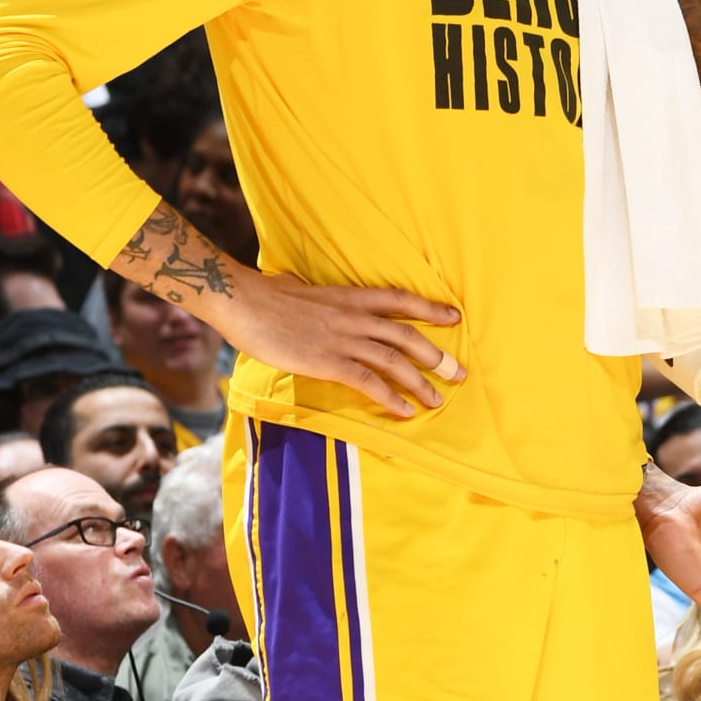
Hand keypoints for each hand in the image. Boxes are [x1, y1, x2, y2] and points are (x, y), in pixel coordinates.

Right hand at [221, 268, 464, 421]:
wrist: (242, 301)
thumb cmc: (265, 295)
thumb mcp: (301, 289)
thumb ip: (319, 299)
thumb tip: (311, 295)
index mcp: (349, 297)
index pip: (399, 299)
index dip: (429, 307)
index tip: (454, 316)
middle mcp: (353, 316)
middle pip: (407, 335)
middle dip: (437, 355)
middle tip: (459, 372)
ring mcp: (342, 339)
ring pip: (394, 361)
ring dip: (420, 383)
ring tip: (437, 400)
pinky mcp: (328, 361)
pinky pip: (369, 382)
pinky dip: (391, 398)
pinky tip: (405, 412)